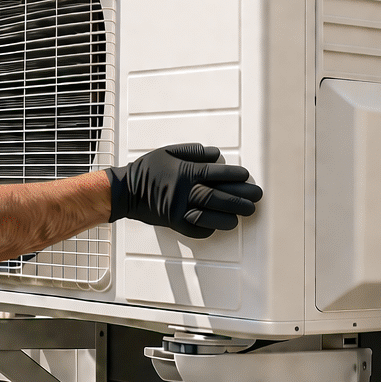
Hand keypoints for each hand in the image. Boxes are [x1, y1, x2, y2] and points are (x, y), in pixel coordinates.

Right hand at [106, 143, 262, 238]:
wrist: (125, 192)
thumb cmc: (147, 170)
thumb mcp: (169, 152)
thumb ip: (194, 152)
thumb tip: (217, 155)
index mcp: (184, 172)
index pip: (217, 173)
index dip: (235, 175)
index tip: (246, 177)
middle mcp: (183, 192)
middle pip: (218, 196)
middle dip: (240, 197)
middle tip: (255, 198)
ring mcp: (178, 209)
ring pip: (211, 215)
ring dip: (230, 215)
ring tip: (243, 214)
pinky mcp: (173, 223)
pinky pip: (196, 229)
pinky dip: (210, 228)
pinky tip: (221, 224)